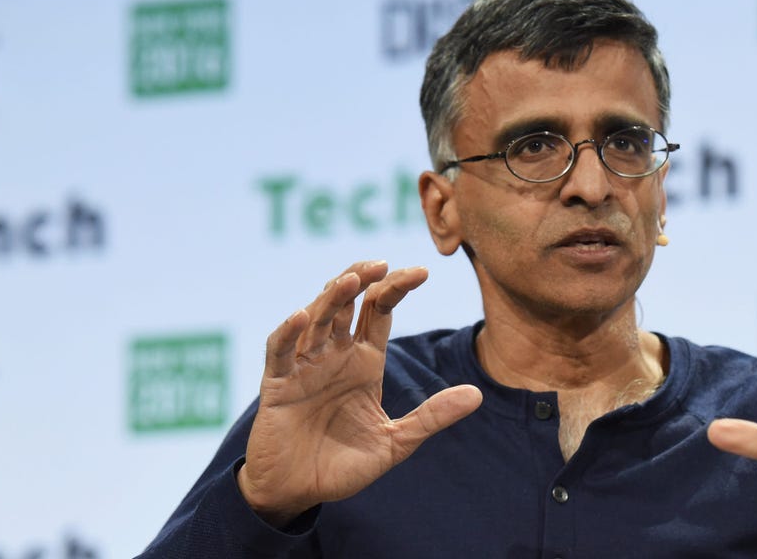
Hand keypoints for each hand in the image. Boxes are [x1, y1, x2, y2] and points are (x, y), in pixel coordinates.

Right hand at [237, 261, 482, 525]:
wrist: (297, 492)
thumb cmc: (343, 465)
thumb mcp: (395, 441)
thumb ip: (432, 416)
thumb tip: (478, 394)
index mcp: (364, 361)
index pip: (380, 311)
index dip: (397, 288)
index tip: (422, 272)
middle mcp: (335, 354)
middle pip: (348, 302)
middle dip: (363, 278)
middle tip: (383, 263)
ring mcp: (305, 365)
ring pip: (317, 317)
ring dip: (332, 296)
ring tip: (352, 279)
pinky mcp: (278, 383)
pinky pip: (280, 350)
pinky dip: (289, 332)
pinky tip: (303, 317)